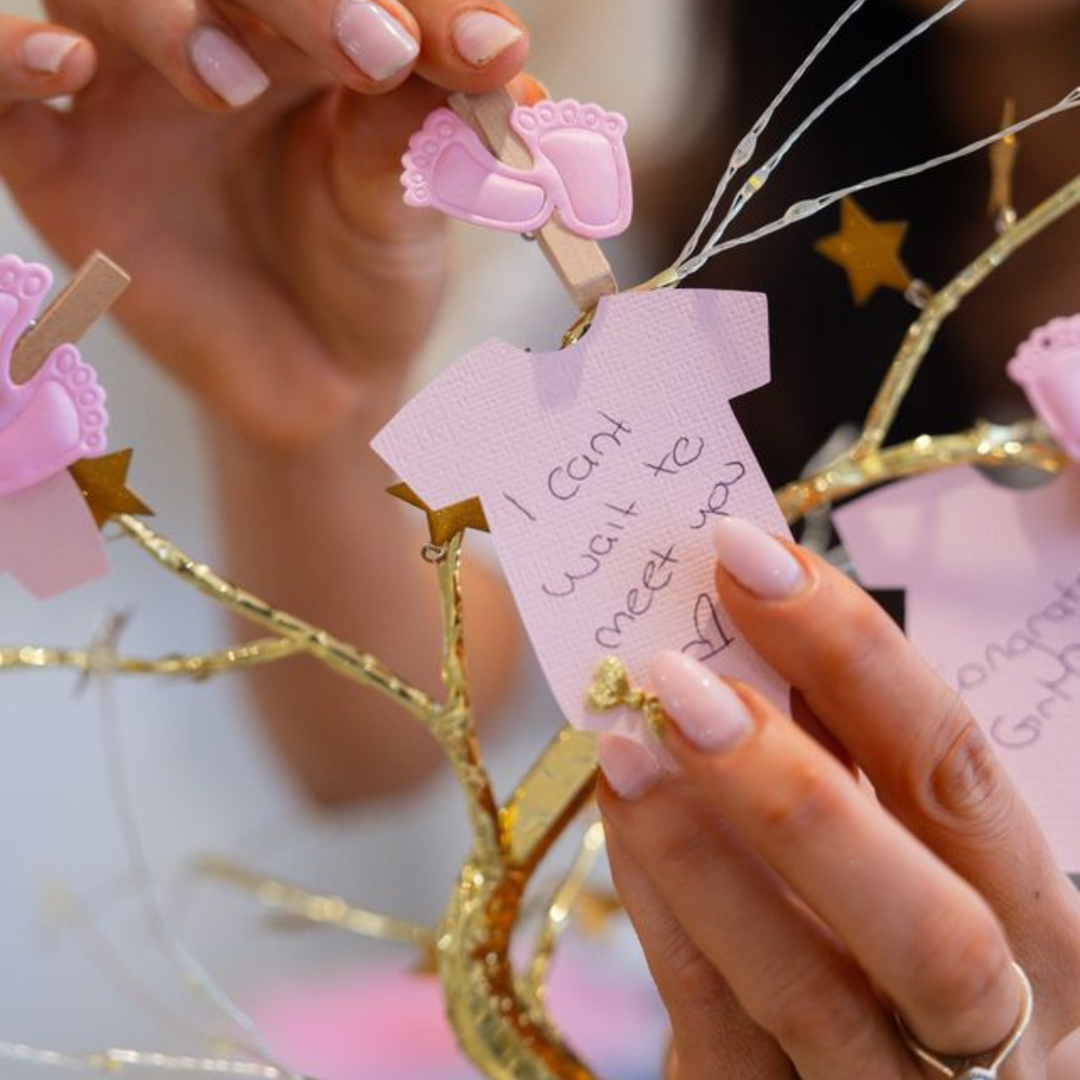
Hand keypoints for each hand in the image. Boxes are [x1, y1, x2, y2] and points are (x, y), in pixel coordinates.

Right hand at [0, 0, 532, 446]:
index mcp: (304, 30)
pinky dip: (9, 58)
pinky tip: (65, 65)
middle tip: (378, 48)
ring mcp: (126, 94)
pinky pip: (1, 90)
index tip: (484, 48)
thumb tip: (495, 44)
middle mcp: (212, 37)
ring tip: (234, 80)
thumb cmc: (369, 274)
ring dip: (163, 13)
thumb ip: (424, 124)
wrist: (321, 380)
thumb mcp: (408, 203)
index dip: (411, 1)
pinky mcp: (60, 165)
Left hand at [597, 517, 1079, 1078]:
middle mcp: (997, 1028)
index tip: (746, 554)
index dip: (857, 657)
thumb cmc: (888, 955)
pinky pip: (718, 1032)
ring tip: (625, 739)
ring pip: (815, 991)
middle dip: (798, 785)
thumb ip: (852, 763)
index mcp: (1032, 923)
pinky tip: (620, 820)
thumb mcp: (905, 861)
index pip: (960, 777)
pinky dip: (664, 918)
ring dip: (704, 849)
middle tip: (679, 677)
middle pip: (930, 922)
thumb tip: (747, 627)